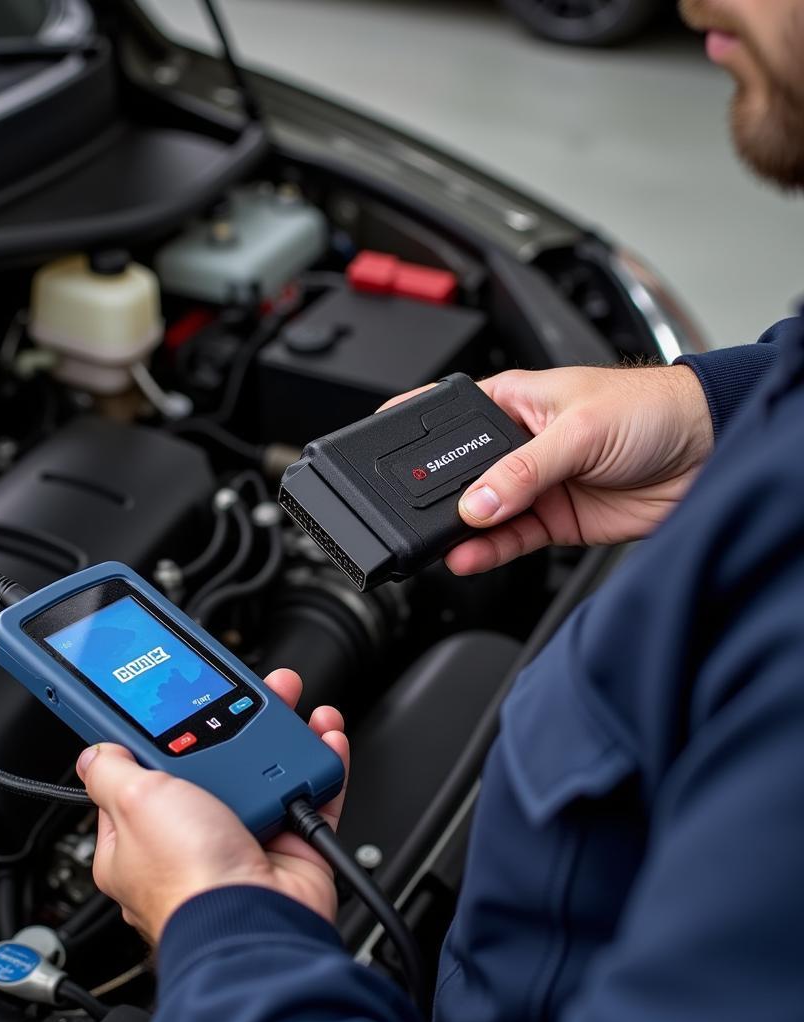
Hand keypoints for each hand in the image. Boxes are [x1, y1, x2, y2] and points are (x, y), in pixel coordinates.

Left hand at [75, 669, 347, 944]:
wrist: (254, 919)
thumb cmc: (188, 876)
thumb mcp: (132, 804)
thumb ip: (111, 772)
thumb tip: (94, 753)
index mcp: (142, 835)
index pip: (145, 770)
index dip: (161, 732)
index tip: (175, 702)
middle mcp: (194, 836)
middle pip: (214, 759)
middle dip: (233, 719)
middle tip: (247, 688)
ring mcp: (245, 837)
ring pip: (265, 769)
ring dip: (282, 731)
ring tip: (290, 697)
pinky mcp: (291, 842)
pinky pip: (311, 791)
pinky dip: (321, 760)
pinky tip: (322, 734)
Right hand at [381, 365, 712, 574]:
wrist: (708, 452)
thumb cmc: (649, 409)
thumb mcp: (578, 429)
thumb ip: (524, 469)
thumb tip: (479, 502)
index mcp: (512, 401)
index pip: (447, 415)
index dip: (413, 431)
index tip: (378, 454)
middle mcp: (517, 444)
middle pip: (461, 474)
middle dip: (440, 496)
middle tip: (414, 515)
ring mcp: (535, 485)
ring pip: (483, 513)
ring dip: (462, 531)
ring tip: (443, 544)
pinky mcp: (555, 520)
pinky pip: (510, 540)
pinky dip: (488, 551)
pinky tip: (468, 555)